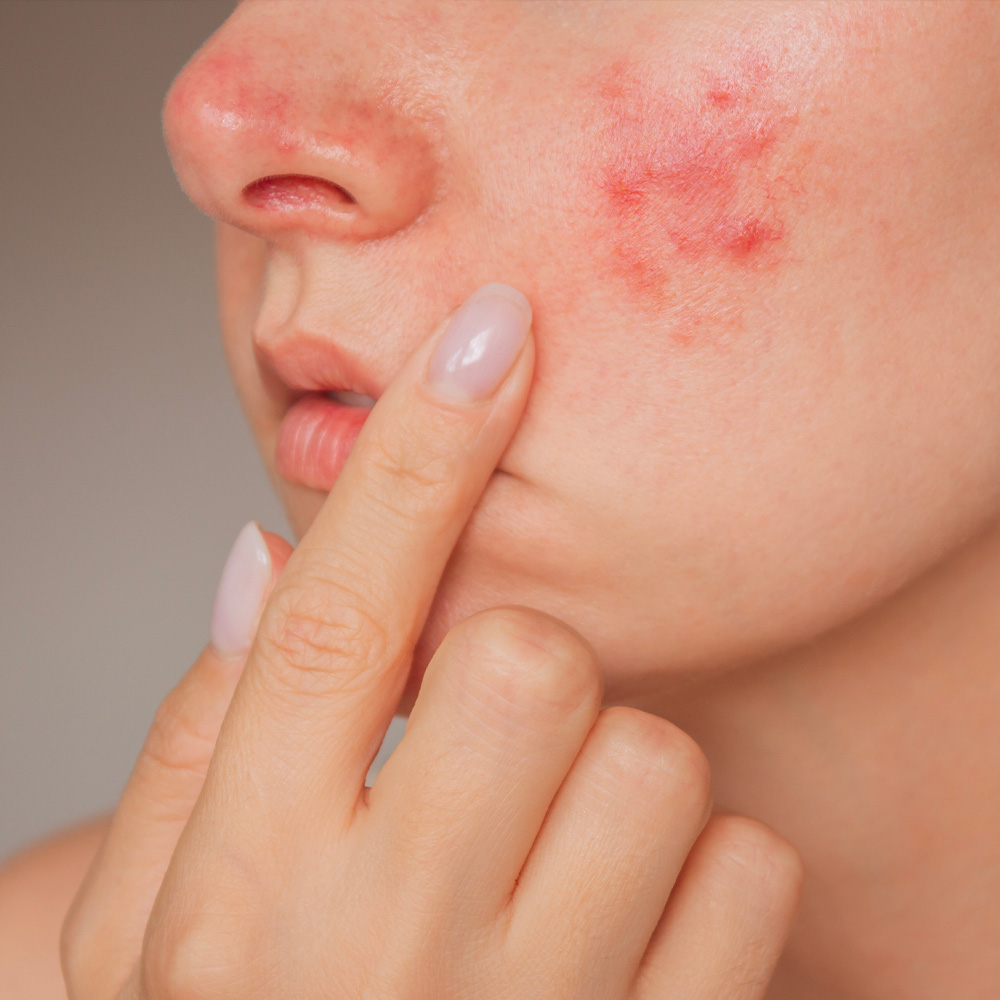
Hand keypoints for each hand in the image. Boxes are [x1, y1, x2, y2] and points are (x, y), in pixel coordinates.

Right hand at [62, 283, 802, 999]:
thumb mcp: (149, 927)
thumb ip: (198, 738)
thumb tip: (263, 562)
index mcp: (248, 880)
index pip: (340, 609)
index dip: (418, 451)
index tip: (488, 331)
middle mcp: (387, 942)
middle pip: (527, 659)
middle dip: (520, 665)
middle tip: (486, 730)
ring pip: (655, 758)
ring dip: (614, 773)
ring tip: (550, 848)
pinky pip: (748, 872)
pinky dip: (707, 875)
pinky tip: (627, 926)